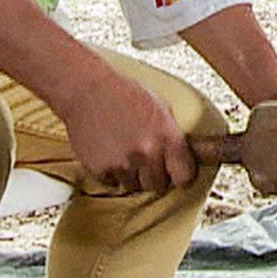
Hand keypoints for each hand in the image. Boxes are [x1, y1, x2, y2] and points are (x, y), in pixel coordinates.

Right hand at [56, 64, 195, 193]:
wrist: (85, 92)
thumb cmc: (123, 94)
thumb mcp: (161, 107)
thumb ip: (173, 134)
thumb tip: (190, 151)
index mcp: (166, 137)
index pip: (184, 176)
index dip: (181, 174)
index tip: (176, 172)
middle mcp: (146, 153)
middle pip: (158, 185)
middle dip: (155, 175)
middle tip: (147, 161)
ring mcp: (122, 163)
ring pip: (134, 186)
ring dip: (132, 175)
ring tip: (126, 153)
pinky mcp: (100, 169)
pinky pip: (112, 182)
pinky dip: (112, 173)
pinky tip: (110, 153)